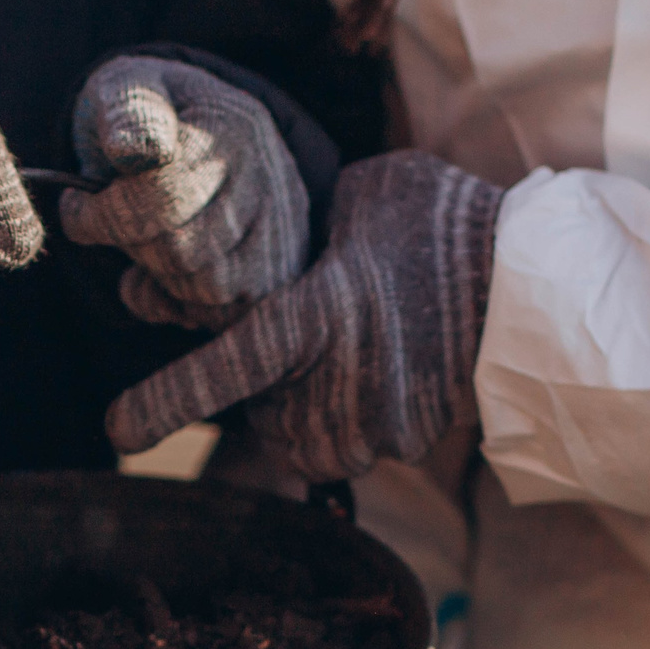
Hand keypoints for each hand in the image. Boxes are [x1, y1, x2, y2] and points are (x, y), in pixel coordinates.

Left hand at [60, 54, 307, 329]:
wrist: (210, 131)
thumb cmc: (155, 114)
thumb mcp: (131, 86)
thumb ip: (128, 109)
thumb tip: (132, 147)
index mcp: (234, 129)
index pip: (161, 196)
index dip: (102, 214)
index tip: (75, 205)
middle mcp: (270, 183)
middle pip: (182, 251)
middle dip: (131, 244)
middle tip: (114, 223)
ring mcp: (281, 234)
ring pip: (206, 289)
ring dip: (158, 275)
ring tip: (146, 239)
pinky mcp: (279, 276)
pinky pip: (222, 316)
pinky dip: (179, 303)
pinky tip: (164, 272)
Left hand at [103, 151, 501, 482]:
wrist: (532, 277)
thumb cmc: (440, 222)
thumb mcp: (356, 202)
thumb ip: (303, 242)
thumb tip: (275, 260)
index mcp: (312, 318)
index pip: (221, 370)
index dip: (163, 403)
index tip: (117, 431)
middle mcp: (336, 382)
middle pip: (264, 414)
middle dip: (273, 389)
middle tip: (317, 340)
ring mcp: (374, 421)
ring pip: (306, 440)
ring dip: (312, 411)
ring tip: (356, 356)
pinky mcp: (408, 442)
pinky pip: (357, 446)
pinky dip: (361, 421)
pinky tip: (393, 373)